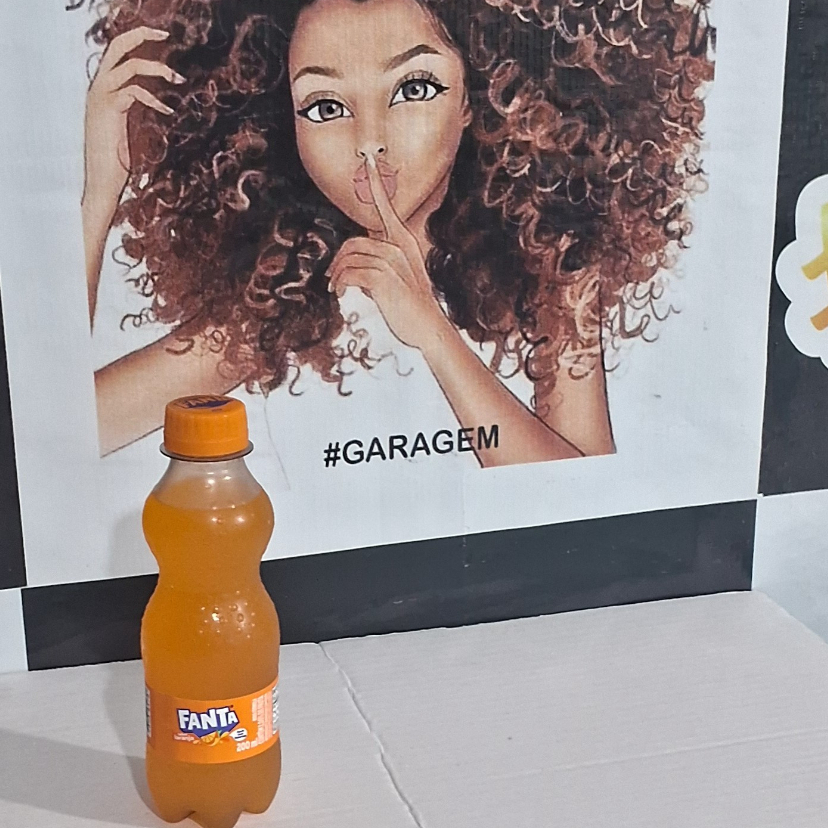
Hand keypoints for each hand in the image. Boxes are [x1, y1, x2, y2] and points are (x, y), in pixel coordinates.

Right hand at [82, 26, 182, 218]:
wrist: (102, 182)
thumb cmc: (116, 162)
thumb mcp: (129, 129)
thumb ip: (137, 111)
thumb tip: (161, 105)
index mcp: (103, 89)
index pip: (117, 53)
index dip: (137, 43)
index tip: (163, 42)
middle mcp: (98, 88)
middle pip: (117, 47)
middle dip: (141, 36)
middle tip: (165, 35)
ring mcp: (100, 97)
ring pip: (128, 65)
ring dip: (157, 68)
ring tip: (178, 78)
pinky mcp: (108, 110)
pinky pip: (133, 91)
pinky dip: (153, 97)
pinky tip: (167, 109)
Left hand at [327, 155, 446, 349]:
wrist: (428, 329)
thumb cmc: (411, 306)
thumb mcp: (397, 279)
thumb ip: (378, 264)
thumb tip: (349, 266)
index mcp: (404, 242)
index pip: (387, 207)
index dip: (376, 184)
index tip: (368, 159)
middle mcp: (400, 246)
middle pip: (353, 241)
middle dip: (339, 261)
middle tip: (332, 278)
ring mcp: (392, 261)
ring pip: (349, 259)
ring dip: (338, 276)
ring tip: (337, 290)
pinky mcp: (383, 278)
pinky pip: (349, 274)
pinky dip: (340, 284)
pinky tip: (341, 295)